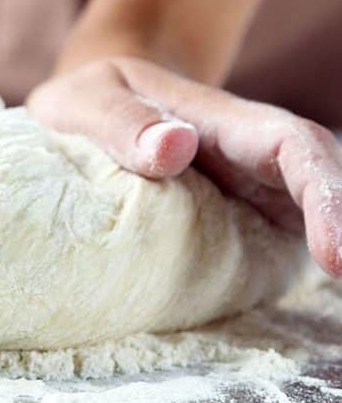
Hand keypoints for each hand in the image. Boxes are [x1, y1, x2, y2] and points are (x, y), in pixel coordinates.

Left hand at [27, 57, 341, 276]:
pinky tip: (318, 300)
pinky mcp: (240, 227)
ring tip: (336, 298)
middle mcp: (250, 160)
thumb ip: (121, 124)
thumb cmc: (88, 106)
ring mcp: (250, 195)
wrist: (88, 118)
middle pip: (320, 185)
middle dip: (341, 230)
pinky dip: (299, 267)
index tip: (334, 254)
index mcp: (221, 124)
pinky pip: (277, 248)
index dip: (325, 196)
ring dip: (330, 251)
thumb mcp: (86, 102)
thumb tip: (173, 148)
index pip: (293, 148)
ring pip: (308, 221)